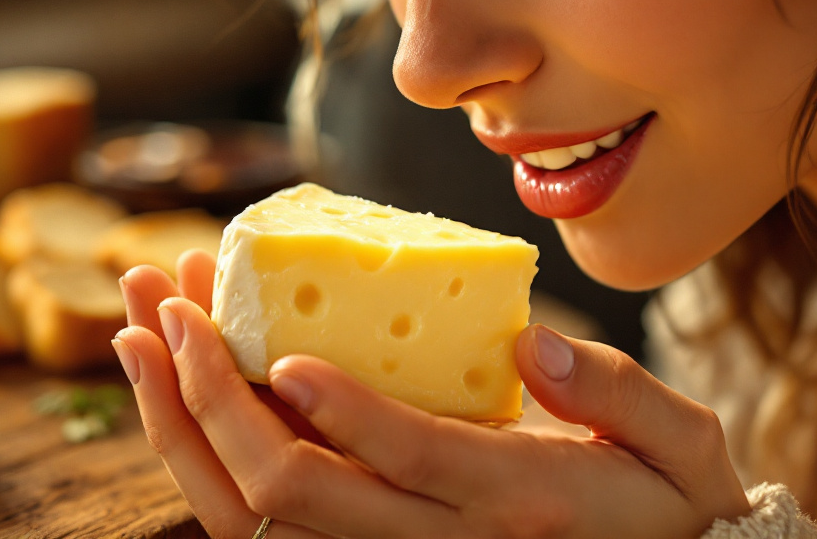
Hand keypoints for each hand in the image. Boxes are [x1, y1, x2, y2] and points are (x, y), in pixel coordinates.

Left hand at [115, 254, 749, 538]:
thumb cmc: (665, 501)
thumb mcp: (675, 444)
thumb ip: (614, 391)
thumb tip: (537, 338)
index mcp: (514, 499)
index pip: (412, 461)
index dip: (344, 413)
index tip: (282, 350)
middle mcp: (437, 538)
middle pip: (295, 493)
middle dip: (214, 399)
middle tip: (169, 302)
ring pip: (255, 511)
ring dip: (184, 418)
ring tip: (141, 324)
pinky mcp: (365, 535)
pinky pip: (260, 509)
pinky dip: (203, 443)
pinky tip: (174, 373)